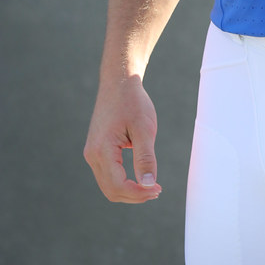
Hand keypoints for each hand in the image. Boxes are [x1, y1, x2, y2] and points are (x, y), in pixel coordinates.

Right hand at [84, 75, 161, 202]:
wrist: (119, 82)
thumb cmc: (133, 102)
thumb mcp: (144, 129)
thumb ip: (145, 158)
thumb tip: (148, 185)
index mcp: (102, 150)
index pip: (118, 186)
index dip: (138, 193)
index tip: (158, 189)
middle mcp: (92, 154)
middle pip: (111, 191)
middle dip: (134, 195)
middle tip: (157, 190)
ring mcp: (92, 153)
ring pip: (108, 185)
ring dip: (129, 190)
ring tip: (151, 186)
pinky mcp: (96, 150)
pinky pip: (108, 175)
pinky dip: (123, 181)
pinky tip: (139, 177)